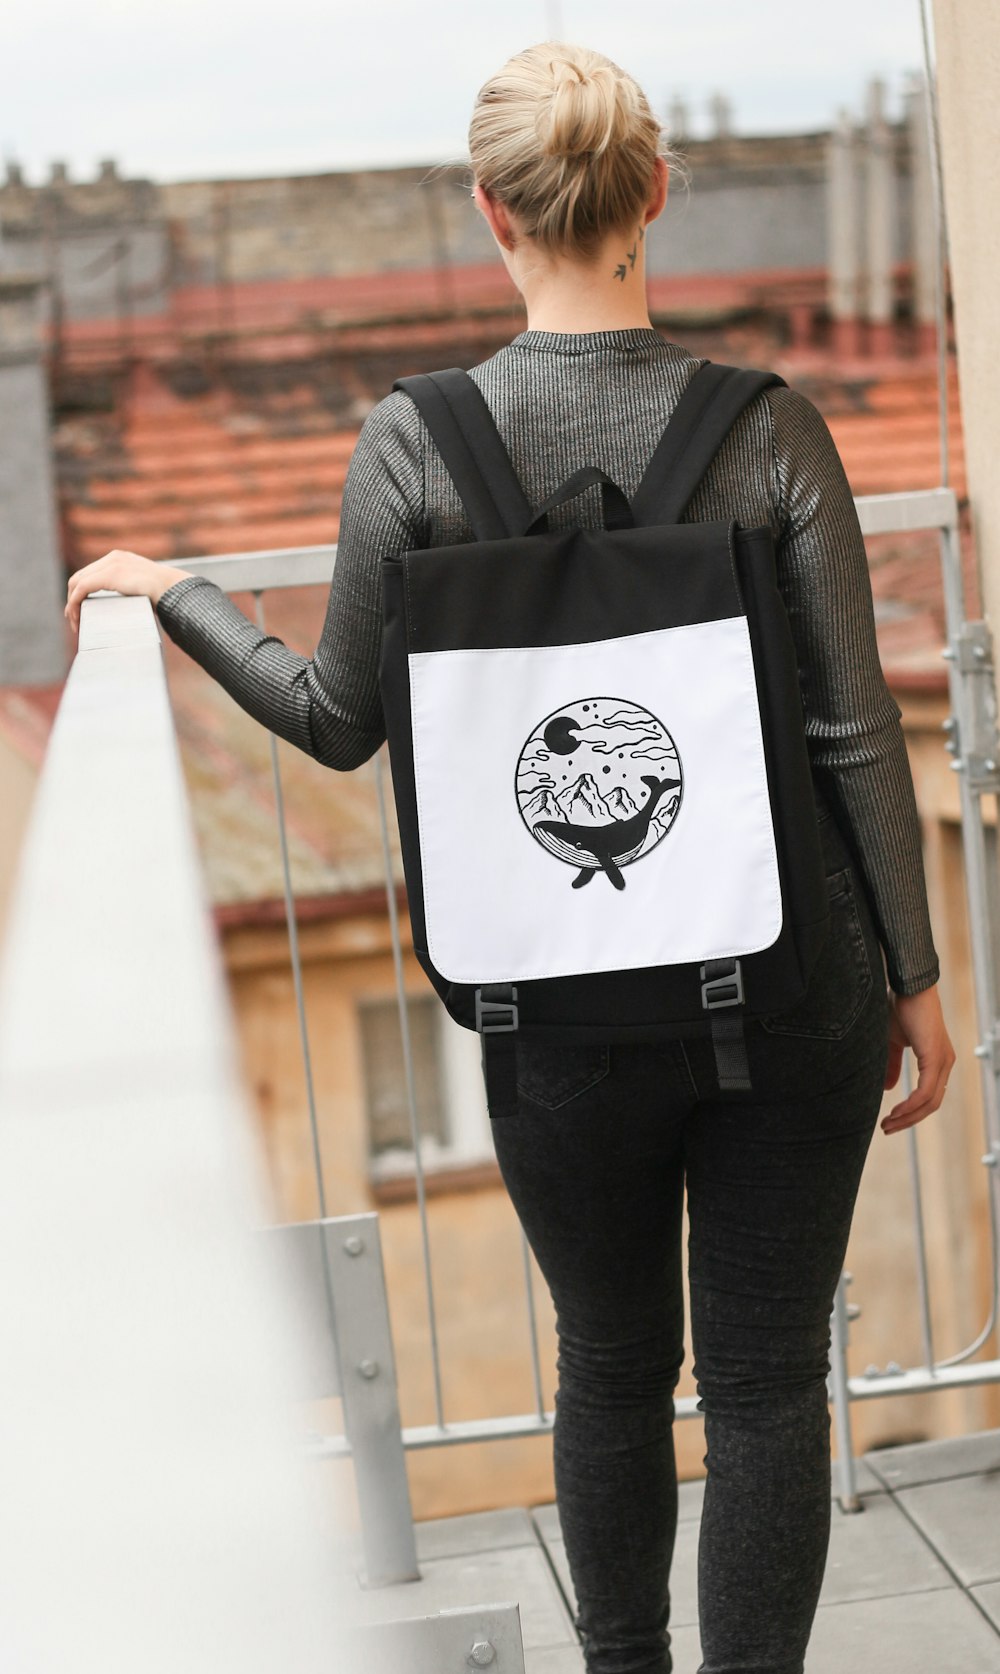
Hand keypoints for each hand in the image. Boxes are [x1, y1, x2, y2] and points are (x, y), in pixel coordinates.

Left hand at [64, 550, 192, 636]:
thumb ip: (129, 591)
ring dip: (72, 603)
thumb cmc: (164, 595)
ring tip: (75, 622)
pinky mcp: (109, 575)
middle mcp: (113, 557)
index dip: (81, 592)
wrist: (174, 591)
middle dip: (73, 599)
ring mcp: (111, 564)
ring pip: (77, 582)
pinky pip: (82, 587)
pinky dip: (75, 602)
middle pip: (81, 577)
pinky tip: (76, 615)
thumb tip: (124, 608)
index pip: (91, 574)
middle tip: (74, 619)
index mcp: (121, 559)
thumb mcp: (142, 588)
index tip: (81, 610)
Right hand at [882, 984, 954, 1134]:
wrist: (907, 986)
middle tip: (887, 1128)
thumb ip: (892, 1065)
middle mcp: (945, 1064)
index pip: (929, 1097)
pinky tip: (896, 1110)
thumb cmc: (900, 1009)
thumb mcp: (892, 1042)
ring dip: (908, 1117)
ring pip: (930, 1102)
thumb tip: (888, 1088)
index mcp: (938, 1061)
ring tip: (888, 1123)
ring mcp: (943, 1061)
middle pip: (931, 1105)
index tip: (890, 1121)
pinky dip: (911, 1105)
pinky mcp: (935, 1058)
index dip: (911, 1113)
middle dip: (908, 1120)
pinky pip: (926, 1091)